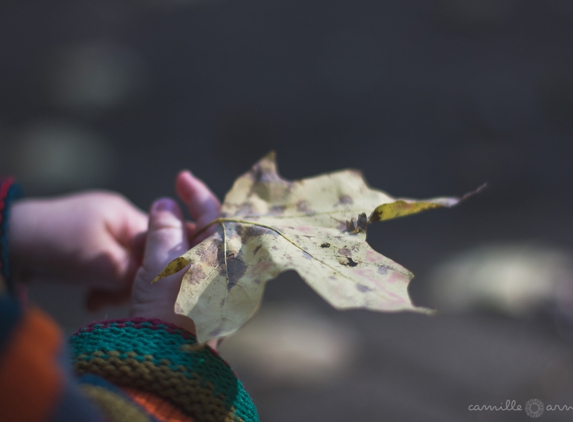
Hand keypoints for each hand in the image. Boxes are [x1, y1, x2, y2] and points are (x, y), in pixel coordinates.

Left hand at [9, 191, 147, 307]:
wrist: (7, 243)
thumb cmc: (58, 246)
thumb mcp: (104, 263)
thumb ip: (139, 273)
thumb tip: (165, 282)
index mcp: (125, 214)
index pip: (160, 241)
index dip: (160, 266)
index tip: (149, 290)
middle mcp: (116, 220)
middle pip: (143, 256)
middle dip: (132, 281)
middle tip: (113, 299)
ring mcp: (100, 233)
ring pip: (125, 266)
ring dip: (114, 287)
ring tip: (97, 301)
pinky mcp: (86, 248)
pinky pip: (107, 269)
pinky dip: (101, 285)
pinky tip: (91, 299)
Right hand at [130, 170, 220, 336]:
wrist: (166, 356)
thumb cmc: (167, 303)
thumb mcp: (162, 257)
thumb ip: (165, 225)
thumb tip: (166, 206)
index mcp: (230, 253)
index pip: (216, 213)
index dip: (196, 192)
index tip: (181, 177)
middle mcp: (232, 269)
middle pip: (204, 233)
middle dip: (175, 226)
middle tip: (152, 226)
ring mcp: (222, 288)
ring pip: (195, 253)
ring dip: (168, 247)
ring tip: (141, 253)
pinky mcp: (208, 304)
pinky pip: (191, 273)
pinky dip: (172, 265)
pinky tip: (149, 269)